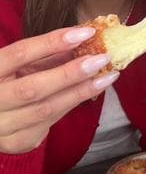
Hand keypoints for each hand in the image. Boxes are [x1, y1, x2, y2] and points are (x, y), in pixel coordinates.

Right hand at [0, 27, 118, 153]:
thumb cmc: (6, 81)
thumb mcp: (18, 64)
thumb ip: (45, 55)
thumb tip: (83, 41)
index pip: (20, 54)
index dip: (53, 42)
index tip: (86, 32)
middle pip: (34, 87)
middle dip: (71, 72)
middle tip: (103, 58)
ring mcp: (2, 125)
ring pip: (47, 108)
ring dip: (81, 91)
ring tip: (108, 76)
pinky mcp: (17, 141)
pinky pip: (51, 121)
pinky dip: (73, 104)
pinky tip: (92, 91)